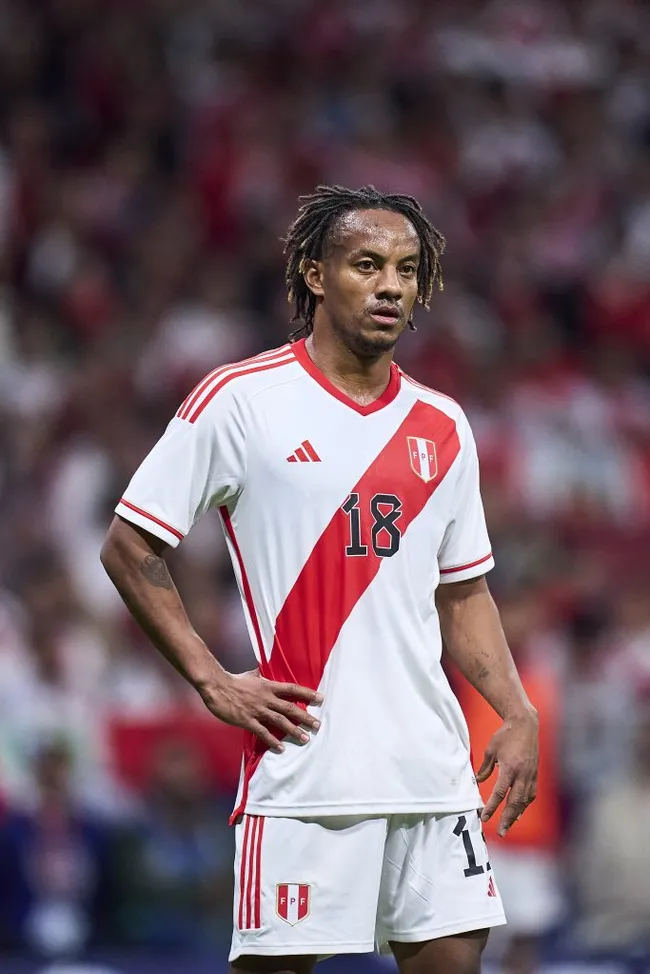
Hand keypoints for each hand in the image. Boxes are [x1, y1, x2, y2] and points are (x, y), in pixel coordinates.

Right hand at [199, 668, 322, 752]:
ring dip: (294, 731)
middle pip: (290, 708)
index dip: (307, 693)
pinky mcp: (247, 720)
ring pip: (280, 721)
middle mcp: (266, 698)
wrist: (216, 686)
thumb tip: (264, 670)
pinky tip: (281, 748)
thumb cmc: (233, 680)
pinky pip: (262, 732)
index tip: (321, 698)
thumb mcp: (251, 675)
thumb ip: (261, 675)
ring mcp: (257, 710)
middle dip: (305, 717)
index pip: (292, 689)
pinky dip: (273, 741)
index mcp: (268, 686)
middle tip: (317, 725)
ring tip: (305, 739)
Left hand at [477, 708, 537, 836]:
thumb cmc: (505, 735)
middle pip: (514, 802)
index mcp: (509, 768)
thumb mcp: (491, 750)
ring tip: (509, 825)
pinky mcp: (534, 774)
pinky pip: (530, 793)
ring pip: (524, 800)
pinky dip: (525, 804)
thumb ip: (485, 768)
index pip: (499, 793)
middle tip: (500, 832)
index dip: (492, 807)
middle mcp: (522, 774)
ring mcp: (530, 775)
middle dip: (507, 819)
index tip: (485, 817)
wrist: (525, 725)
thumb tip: (479, 781)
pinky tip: (519, 811)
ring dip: (516, 815)